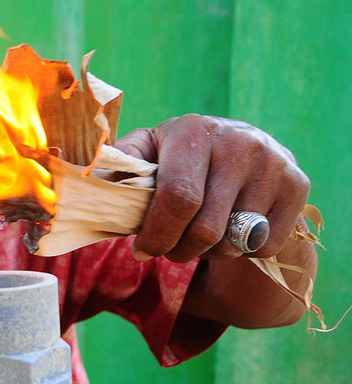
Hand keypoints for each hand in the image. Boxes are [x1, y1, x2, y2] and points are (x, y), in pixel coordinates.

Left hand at [115, 114, 309, 262]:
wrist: (243, 148)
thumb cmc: (178, 158)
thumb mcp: (146, 153)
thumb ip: (118, 168)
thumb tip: (85, 183)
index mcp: (192, 130)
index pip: (178, 198)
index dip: (157, 234)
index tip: (142, 250)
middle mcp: (238, 141)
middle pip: (205, 228)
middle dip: (178, 250)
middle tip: (168, 250)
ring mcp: (273, 162)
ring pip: (234, 242)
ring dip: (208, 252)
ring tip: (198, 234)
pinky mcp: (298, 185)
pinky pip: (264, 245)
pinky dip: (242, 251)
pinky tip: (231, 229)